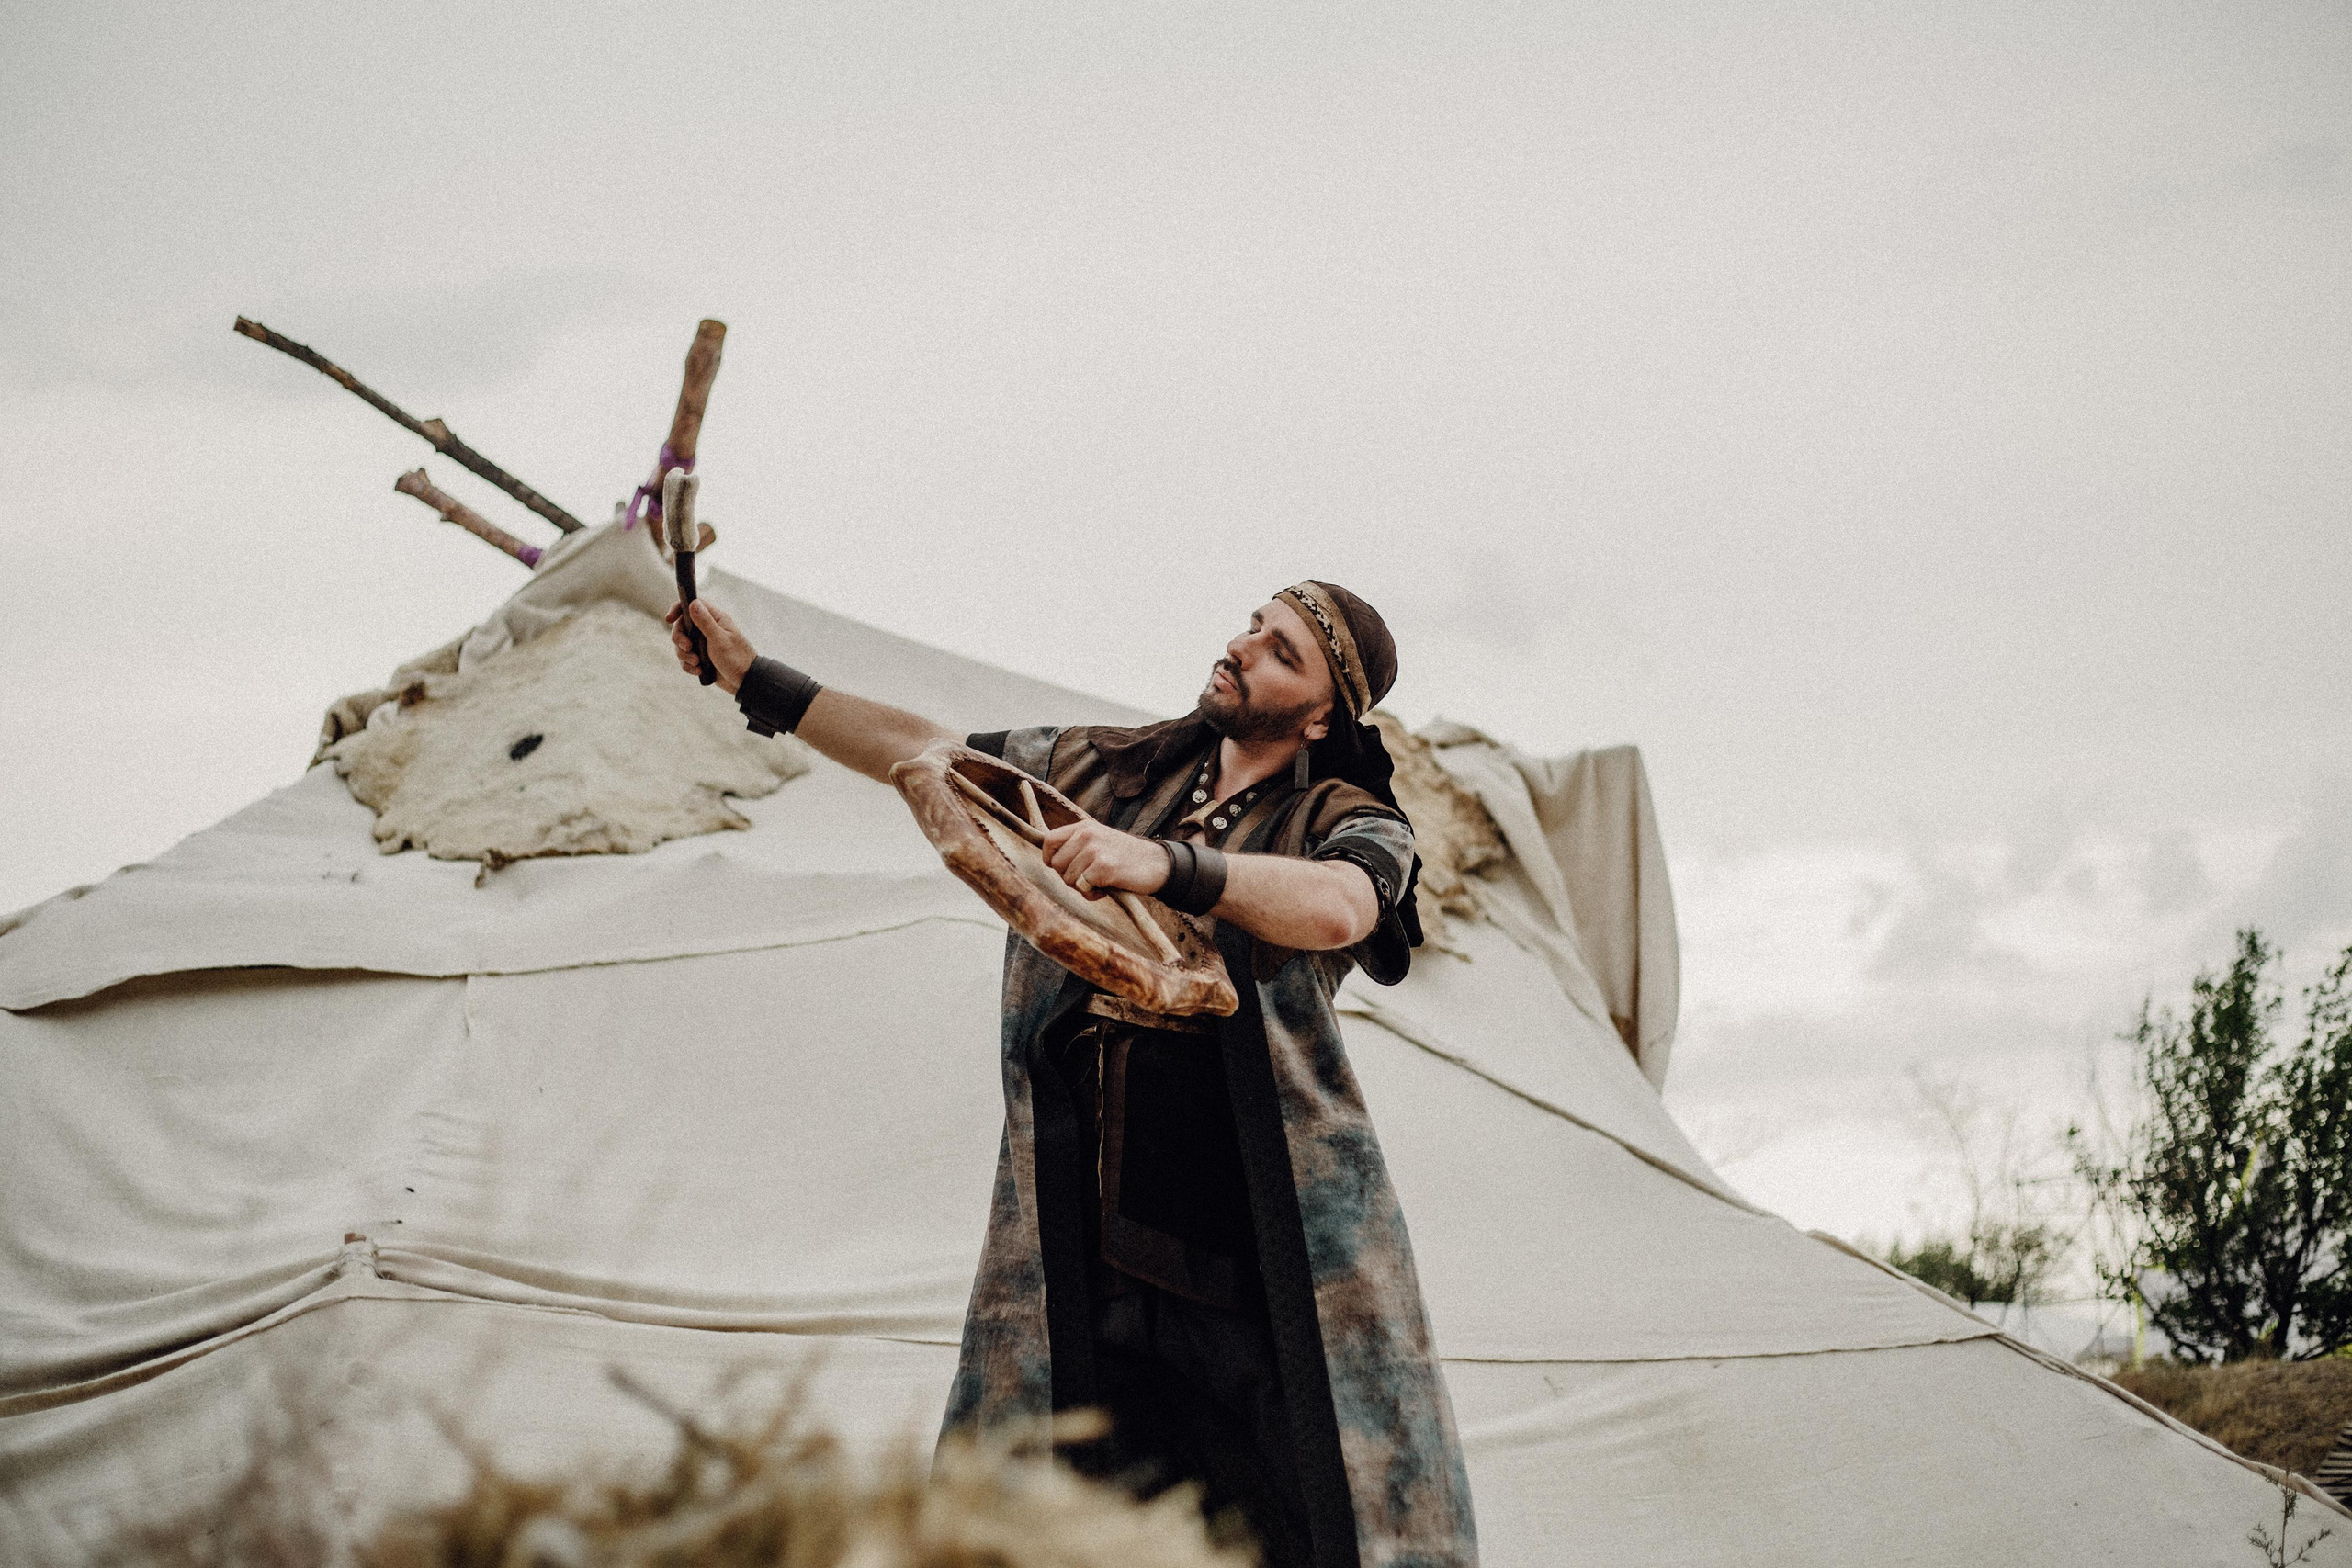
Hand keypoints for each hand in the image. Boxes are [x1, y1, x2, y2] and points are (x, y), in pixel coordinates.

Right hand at [667, 599, 755, 693]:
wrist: (745, 682)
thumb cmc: (737, 659)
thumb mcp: (720, 640)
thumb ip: (705, 622)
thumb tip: (693, 603)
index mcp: (716, 619)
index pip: (693, 604)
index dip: (678, 609)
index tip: (669, 619)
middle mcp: (708, 628)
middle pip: (682, 626)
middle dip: (680, 638)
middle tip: (688, 648)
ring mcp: (704, 642)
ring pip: (682, 643)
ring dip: (684, 655)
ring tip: (697, 663)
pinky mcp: (701, 656)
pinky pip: (686, 658)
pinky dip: (688, 665)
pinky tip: (698, 671)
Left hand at [1042, 820, 1170, 900]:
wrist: (1158, 864)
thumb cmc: (1126, 858)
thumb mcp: (1100, 841)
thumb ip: (1077, 847)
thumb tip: (1051, 862)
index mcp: (1084, 827)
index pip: (1049, 840)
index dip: (1050, 859)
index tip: (1060, 869)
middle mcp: (1087, 834)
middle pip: (1056, 864)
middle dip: (1068, 878)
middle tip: (1088, 879)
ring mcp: (1095, 849)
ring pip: (1068, 879)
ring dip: (1082, 888)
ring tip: (1101, 883)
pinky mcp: (1104, 866)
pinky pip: (1083, 887)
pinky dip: (1093, 894)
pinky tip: (1107, 889)